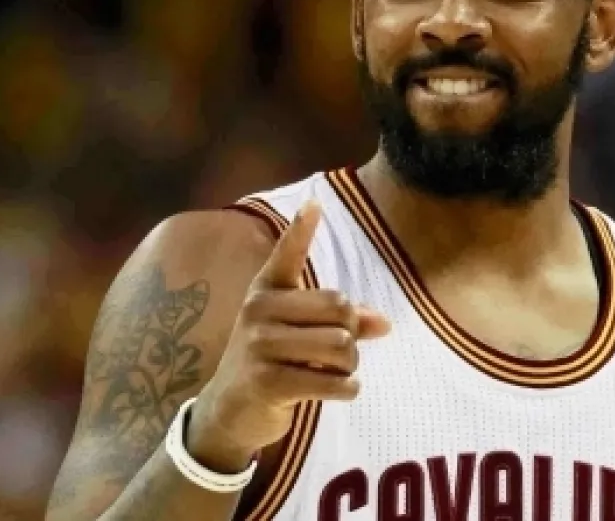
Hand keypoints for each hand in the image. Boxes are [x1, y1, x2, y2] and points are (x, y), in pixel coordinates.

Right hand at [186, 200, 390, 471]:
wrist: (229, 409)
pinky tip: (335, 390)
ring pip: (342, 347)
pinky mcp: (268, 382)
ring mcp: (260, 346)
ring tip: (333, 372)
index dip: (301, 230)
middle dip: (353, 335)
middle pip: (340, 309)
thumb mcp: (298, 334)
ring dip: (350, 366)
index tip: (314, 204)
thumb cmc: (272, 362)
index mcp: (265, 291)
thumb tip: (385, 323)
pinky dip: (346, 389)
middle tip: (339, 353)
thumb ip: (341, 323)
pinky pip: (335, 382)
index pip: (286, 255)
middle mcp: (258, 311)